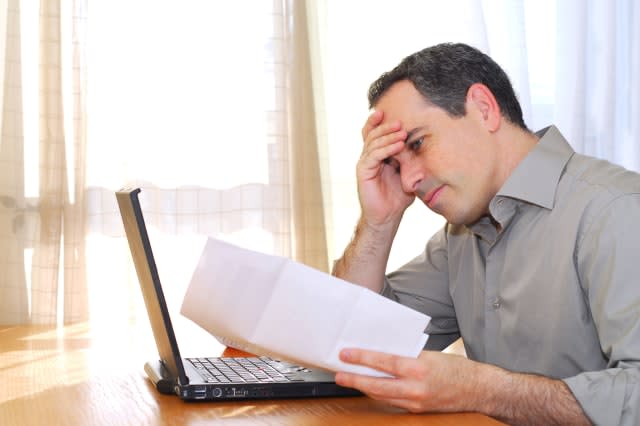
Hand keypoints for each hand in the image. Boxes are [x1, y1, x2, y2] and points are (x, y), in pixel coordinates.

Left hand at [335, 348, 480, 413]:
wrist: (478, 390)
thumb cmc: (456, 368)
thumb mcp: (429, 355)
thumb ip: (406, 354)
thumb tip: (381, 351)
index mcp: (419, 367)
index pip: (384, 362)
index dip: (362, 358)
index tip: (346, 354)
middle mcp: (415, 387)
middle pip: (377, 385)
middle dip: (354, 379)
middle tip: (339, 374)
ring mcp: (415, 402)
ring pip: (381, 396)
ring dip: (363, 388)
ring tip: (349, 380)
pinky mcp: (416, 410)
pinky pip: (392, 401)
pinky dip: (379, 394)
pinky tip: (369, 388)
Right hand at [356, 111, 413, 228]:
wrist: (388, 216)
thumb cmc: (398, 196)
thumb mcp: (407, 173)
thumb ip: (409, 159)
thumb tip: (423, 143)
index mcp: (377, 155)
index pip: (374, 133)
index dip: (379, 122)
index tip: (390, 112)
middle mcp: (369, 157)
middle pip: (372, 134)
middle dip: (385, 126)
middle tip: (399, 122)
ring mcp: (365, 164)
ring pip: (373, 143)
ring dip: (387, 136)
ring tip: (402, 133)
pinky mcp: (363, 172)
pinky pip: (373, 156)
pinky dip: (386, 149)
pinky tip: (397, 146)